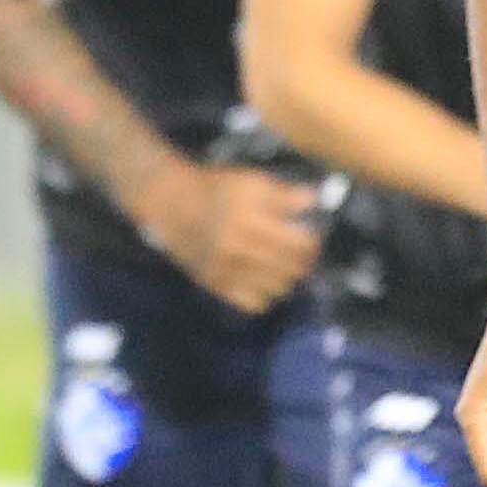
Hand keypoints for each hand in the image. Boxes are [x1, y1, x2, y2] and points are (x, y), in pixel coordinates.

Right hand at [142, 162, 319, 314]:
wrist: (172, 205)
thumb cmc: (216, 190)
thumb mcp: (250, 182)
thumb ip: (283, 195)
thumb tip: (314, 201)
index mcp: (249, 220)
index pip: (297, 244)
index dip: (312, 244)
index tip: (313, 240)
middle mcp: (238, 248)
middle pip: (290, 269)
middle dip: (304, 264)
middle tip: (304, 256)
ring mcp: (226, 270)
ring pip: (275, 289)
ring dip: (287, 280)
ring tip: (285, 268)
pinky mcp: (216, 285)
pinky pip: (253, 303)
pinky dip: (265, 296)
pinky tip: (264, 281)